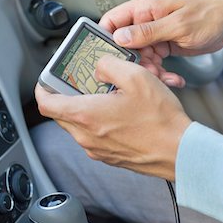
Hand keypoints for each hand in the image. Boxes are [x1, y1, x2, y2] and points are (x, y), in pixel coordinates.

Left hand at [35, 55, 190, 180]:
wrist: (179, 152)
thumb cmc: (160, 119)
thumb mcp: (135, 76)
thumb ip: (109, 66)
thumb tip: (98, 69)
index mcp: (86, 115)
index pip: (46, 103)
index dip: (42, 88)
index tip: (47, 80)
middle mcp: (86, 136)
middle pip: (60, 114)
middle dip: (65, 96)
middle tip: (79, 83)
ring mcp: (96, 149)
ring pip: (76, 126)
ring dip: (82, 110)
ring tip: (104, 96)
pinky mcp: (108, 156)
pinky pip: (92, 136)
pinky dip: (95, 123)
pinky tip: (117, 113)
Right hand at [99, 0, 222, 85]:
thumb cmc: (210, 15)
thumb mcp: (178, 25)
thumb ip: (147, 31)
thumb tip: (120, 36)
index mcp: (145, 7)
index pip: (112, 21)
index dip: (105, 39)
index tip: (107, 58)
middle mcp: (146, 20)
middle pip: (124, 45)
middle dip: (133, 63)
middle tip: (145, 72)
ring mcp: (154, 34)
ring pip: (139, 58)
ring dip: (150, 71)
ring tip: (164, 77)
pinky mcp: (162, 45)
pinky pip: (153, 62)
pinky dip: (161, 72)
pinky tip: (172, 77)